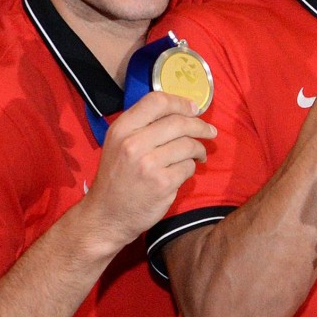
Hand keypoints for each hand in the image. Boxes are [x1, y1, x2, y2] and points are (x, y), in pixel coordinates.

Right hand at [81, 92, 216, 250]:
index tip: (195, 109)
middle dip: (200, 126)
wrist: (106, 216)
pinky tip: (182, 173)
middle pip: (179, 122)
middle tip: (210, 132)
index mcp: (121, 129)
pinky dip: (190, 168)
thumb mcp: (118, 144)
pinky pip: (189, 167)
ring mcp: (148, 164)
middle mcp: (133, 143)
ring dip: (198, 149)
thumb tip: (186, 110)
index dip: (181, 102)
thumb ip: (144, 125)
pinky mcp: (162, 183)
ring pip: (188, 145)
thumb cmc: (117, 177)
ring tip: (198, 155)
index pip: (157, 100)